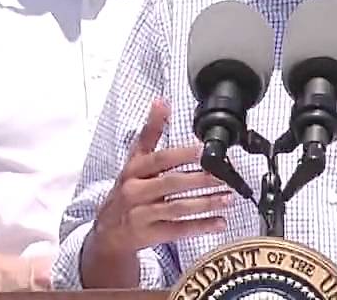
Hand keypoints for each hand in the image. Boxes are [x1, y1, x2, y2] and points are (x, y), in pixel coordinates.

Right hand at [82, 99, 232, 286]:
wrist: (108, 231)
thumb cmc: (128, 189)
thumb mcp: (134, 160)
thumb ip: (150, 132)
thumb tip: (161, 102)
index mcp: (133, 170)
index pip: (159, 159)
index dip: (182, 154)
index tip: (203, 150)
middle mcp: (135, 191)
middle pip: (170, 184)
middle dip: (199, 179)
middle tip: (224, 175)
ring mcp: (141, 215)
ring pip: (176, 208)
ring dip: (205, 203)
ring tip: (228, 198)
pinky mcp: (150, 235)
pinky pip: (178, 230)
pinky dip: (200, 227)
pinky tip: (219, 222)